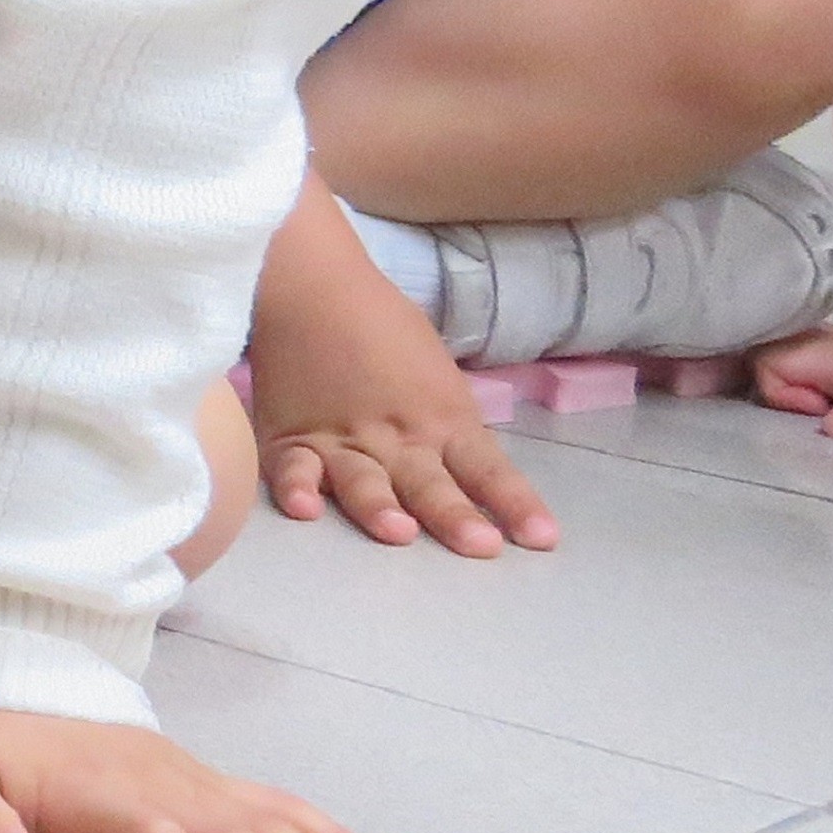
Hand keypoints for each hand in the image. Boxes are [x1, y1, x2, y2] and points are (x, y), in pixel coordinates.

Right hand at [253, 284, 556, 555]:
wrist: (312, 285)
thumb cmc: (380, 324)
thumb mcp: (435, 373)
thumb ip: (446, 424)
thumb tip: (466, 468)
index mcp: (442, 417)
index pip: (487, 469)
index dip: (515, 504)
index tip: (541, 540)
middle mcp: (397, 435)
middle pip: (430, 484)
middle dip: (455, 517)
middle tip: (480, 547)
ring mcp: (342, 438)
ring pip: (364, 482)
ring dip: (380, 508)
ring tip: (397, 532)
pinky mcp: (290, 437)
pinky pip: (292, 468)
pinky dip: (296, 486)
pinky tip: (303, 508)